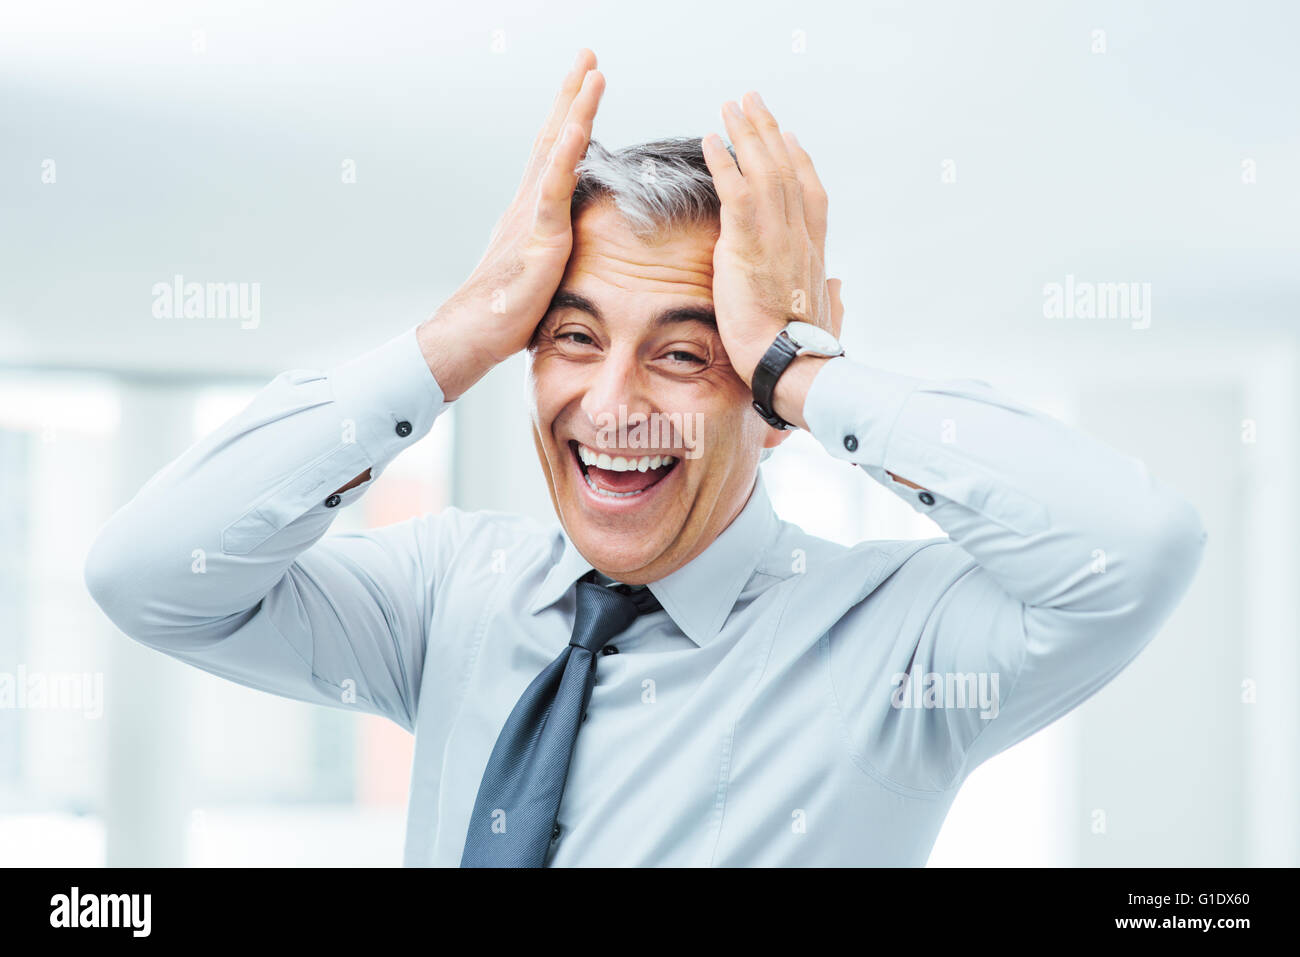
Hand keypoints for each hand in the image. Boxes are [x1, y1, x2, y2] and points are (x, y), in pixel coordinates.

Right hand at [418, 49, 604, 399]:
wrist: (473, 336)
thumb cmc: (504, 315)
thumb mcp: (539, 274)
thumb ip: (554, 252)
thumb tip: (570, 249)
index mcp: (530, 212)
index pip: (555, 153)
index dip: (570, 117)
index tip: (586, 82)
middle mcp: (527, 204)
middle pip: (553, 136)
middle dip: (571, 94)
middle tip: (588, 56)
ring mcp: (531, 218)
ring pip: (556, 152)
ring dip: (576, 110)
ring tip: (593, 73)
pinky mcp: (539, 239)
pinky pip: (554, 191)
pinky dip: (568, 156)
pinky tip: (579, 128)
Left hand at [700, 92, 843, 393]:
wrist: (789, 362)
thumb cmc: (803, 351)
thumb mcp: (825, 318)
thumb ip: (831, 298)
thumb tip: (837, 286)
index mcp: (814, 252)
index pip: (810, 194)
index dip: (799, 162)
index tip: (789, 138)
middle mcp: (799, 236)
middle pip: (786, 169)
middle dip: (768, 132)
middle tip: (753, 102)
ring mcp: (776, 237)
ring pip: (763, 170)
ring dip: (747, 133)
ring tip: (732, 105)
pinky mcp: (747, 245)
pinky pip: (735, 191)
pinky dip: (724, 162)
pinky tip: (713, 140)